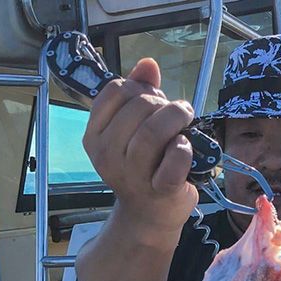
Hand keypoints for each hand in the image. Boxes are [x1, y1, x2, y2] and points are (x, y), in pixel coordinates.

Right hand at [83, 58, 199, 234]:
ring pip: (153, 131)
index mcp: (94, 136)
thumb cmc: (143, 166)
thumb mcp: (133, 128)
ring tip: (186, 121)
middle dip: (163, 103)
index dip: (140, 88)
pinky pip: (174, 159)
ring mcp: (132, 175)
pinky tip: (185, 147)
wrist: (150, 215)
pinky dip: (184, 148)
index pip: (115, 91)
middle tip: (176, 114)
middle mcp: (107, 155)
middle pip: (138, 107)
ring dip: (177, 117)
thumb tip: (148, 64)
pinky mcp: (160, 190)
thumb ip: (139, 92)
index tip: (152, 102)